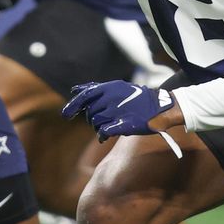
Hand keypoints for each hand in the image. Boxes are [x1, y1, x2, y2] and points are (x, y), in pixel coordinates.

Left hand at [62, 80, 176, 139]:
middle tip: (100, 121)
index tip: (65, 114)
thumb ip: (96, 88)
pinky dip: (101, 135)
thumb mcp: (117, 87)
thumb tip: (74, 89)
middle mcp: (112, 98)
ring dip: (98, 127)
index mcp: (109, 88)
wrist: (159, 107)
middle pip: (90, 112)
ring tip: (107, 126)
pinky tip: (103, 137)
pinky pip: (104, 131)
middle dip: (91, 119)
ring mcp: (118, 111)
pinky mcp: (123, 124)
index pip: (85, 96)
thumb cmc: (136, 98)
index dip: (73, 105)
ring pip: (96, 122)